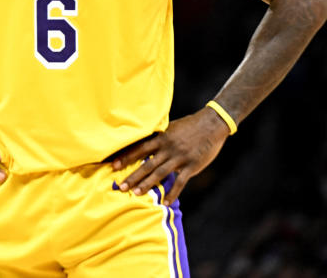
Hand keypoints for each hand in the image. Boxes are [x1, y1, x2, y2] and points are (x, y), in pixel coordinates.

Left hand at [110, 106, 229, 205]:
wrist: (212, 124)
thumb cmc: (190, 126)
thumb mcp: (171, 128)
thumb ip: (159, 138)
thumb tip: (144, 144)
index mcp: (162, 137)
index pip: (140, 148)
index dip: (126, 157)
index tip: (113, 166)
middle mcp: (168, 148)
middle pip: (147, 164)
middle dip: (133, 176)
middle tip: (121, 187)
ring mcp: (180, 157)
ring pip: (160, 174)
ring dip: (147, 184)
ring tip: (136, 194)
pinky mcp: (191, 166)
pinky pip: (180, 182)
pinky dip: (172, 193)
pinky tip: (165, 202)